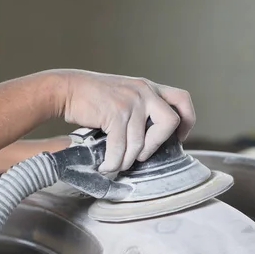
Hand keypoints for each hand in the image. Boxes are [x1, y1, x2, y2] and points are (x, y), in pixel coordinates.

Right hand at [55, 69, 195, 172]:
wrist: (67, 89)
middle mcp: (144, 92)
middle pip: (170, 122)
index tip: (178, 137)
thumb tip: (154, 139)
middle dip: (156, 144)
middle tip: (143, 154)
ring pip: (140, 142)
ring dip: (127, 160)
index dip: (187, 121)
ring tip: (117, 163)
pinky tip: (107, 165)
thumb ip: (142, 109)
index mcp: (149, 88)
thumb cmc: (94, 97)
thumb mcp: (126, 94)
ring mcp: (130, 102)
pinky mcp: (115, 113)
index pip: (183, 99)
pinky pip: (120, 147)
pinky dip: (113, 161)